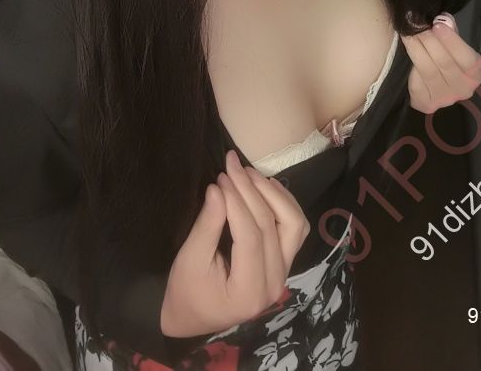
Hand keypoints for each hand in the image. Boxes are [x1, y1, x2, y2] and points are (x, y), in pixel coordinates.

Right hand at [160, 149, 309, 337]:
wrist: (191, 315)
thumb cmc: (185, 291)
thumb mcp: (189, 261)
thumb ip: (207, 226)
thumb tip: (218, 188)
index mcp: (249, 292)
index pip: (250, 237)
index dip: (237, 202)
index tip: (221, 176)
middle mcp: (274, 284)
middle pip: (272, 226)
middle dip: (252, 190)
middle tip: (232, 165)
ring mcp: (283, 273)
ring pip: (293, 224)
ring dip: (274, 194)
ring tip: (249, 173)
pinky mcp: (284, 262)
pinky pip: (294, 228)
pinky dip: (284, 203)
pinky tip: (267, 185)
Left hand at [402, 12, 480, 113]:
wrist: (434, 81)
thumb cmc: (447, 55)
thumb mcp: (454, 43)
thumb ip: (451, 32)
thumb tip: (444, 20)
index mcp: (477, 73)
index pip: (468, 59)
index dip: (452, 41)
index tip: (437, 24)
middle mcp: (465, 89)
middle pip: (445, 64)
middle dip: (429, 41)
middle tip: (416, 24)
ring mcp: (445, 99)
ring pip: (428, 71)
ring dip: (416, 49)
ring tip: (408, 33)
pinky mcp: (427, 104)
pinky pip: (417, 83)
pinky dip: (411, 67)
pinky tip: (406, 53)